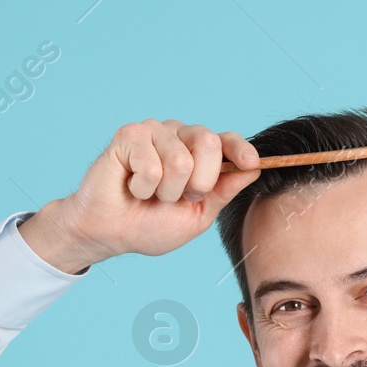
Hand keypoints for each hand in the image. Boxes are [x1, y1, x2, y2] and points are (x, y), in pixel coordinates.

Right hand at [19, 119, 261, 273]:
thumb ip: (224, 191)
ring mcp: (153, 132)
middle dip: (198, 182)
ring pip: (180, 161)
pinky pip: (151, 166)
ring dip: (166, 192)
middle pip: (208, 142)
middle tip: (177, 198)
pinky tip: (131, 187)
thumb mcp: (199, 214)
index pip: (225, 140)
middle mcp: (177, 135)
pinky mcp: (129, 136)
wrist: (112, 234)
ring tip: (150, 194)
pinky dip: (142, 188)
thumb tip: (254, 168)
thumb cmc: (151, 224)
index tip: (252, 163)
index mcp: (196, 152)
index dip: (240, 149)